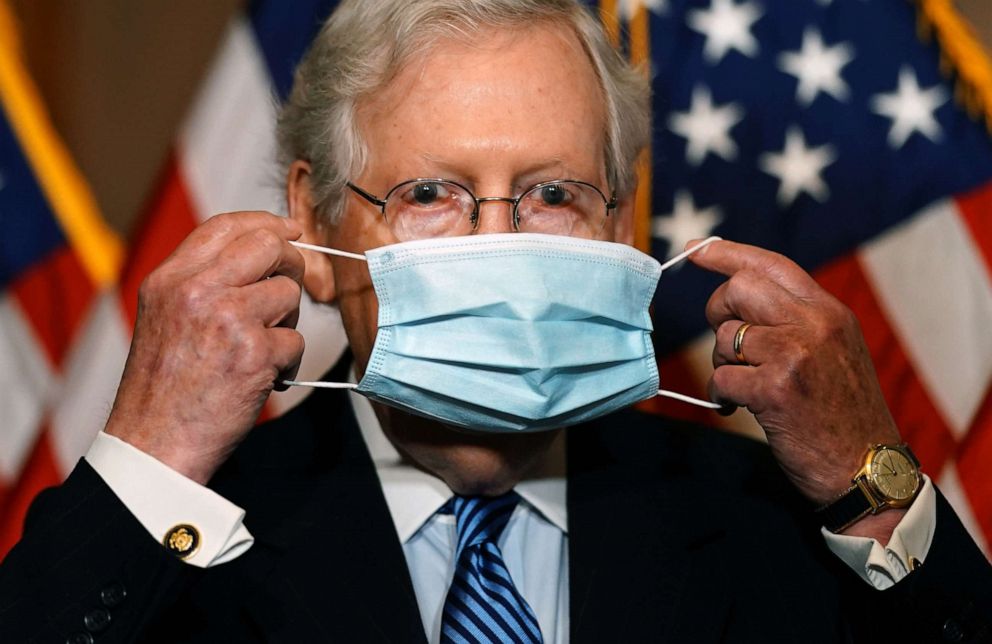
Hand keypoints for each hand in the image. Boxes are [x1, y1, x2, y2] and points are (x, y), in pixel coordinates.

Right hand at [105, 213, 305, 483]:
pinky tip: (263, 378)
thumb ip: (201, 283)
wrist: (154, 443)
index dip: (265, 222)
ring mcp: (227, 319)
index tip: (289, 230)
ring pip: (288, 293)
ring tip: (260, 349)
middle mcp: (196, 291)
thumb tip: (261, 252)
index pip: (225, 226)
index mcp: (169, 279)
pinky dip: (287, 363)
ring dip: (287, 322)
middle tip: (288, 290)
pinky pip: (296, 341)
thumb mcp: (165, 317)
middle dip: (291, 264)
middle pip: (268, 245)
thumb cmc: (164, 388)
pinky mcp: (253, 353)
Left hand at [687, 240, 901, 510]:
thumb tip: (738, 295)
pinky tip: (738, 405)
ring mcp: (795, 355)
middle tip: (725, 342)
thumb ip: (797, 320)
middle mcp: (814, 325)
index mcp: (830, 312)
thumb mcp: (836, 351)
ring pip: (724, 337)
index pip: (772, 265)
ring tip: (745, 385)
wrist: (868, 470)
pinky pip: (721, 377)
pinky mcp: (774, 389)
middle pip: (739, 289)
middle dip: (718, 311)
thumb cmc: (844, 415)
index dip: (727, 254)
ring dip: (722, 363)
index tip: (696, 249)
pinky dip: (721, 394)